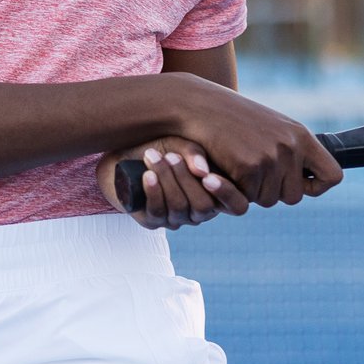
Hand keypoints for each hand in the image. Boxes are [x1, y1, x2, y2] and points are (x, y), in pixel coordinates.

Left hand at [99, 137, 246, 229]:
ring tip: (152, 157)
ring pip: (179, 207)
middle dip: (185, 179)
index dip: (227, 194)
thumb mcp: (180, 143)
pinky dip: (153, 191)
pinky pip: (158, 212)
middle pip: (203, 206)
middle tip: (171, 156)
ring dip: (166, 179)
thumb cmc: (161, 147)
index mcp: (215, 192)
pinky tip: (147, 175)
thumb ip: (194, 152)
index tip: (208, 176)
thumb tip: (202, 170)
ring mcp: (177, 218)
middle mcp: (199, 211)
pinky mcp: (154, 221)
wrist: (126, 155)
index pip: (237, 206)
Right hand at [165, 75, 343, 207]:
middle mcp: (291, 147)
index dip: (317, 187)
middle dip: (272, 191)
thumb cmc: (232, 118)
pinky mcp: (248, 167)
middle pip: (293, 196)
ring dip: (251, 190)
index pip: (332, 176)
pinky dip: (234, 189)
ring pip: (268, 200)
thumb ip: (291, 150)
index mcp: (301, 136)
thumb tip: (309, 183)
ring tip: (237, 162)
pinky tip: (225, 165)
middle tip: (252, 169)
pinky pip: (247, 198)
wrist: (198, 104)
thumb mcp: (271, 127)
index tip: (300, 184)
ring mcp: (270, 158)